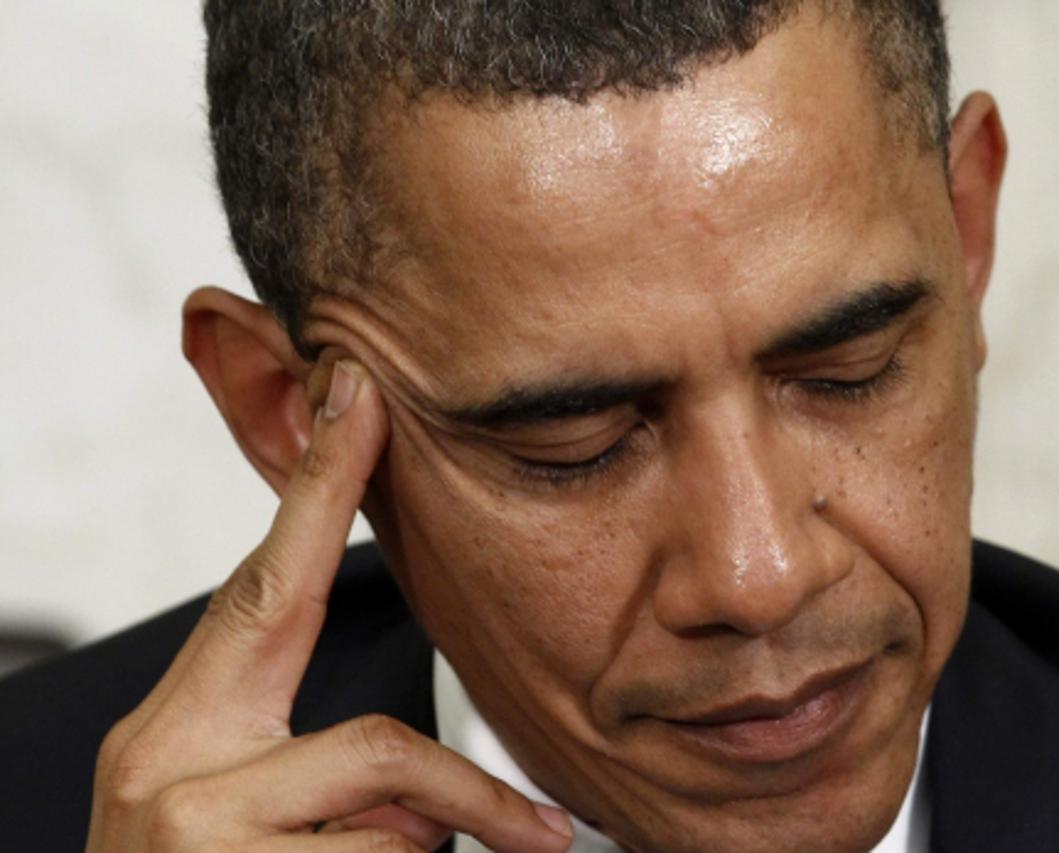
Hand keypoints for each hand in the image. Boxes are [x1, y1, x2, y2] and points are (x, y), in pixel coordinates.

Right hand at [86, 361, 574, 851]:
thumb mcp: (225, 812)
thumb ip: (307, 762)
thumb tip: (428, 792)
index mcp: (173, 735)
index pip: (264, 592)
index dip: (318, 488)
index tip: (360, 398)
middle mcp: (170, 774)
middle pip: (382, 743)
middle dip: (468, 788)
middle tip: (546, 837)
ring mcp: (199, 838)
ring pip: (396, 826)